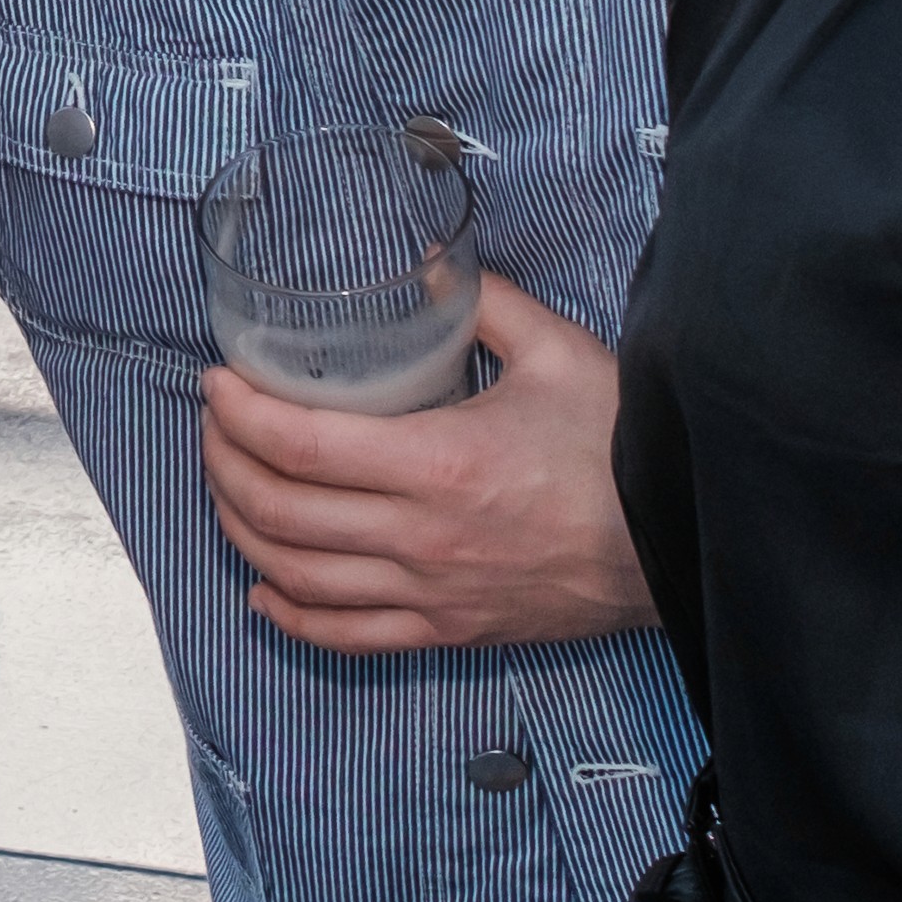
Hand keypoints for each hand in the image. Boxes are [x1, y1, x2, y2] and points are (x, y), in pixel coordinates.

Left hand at [205, 269, 654, 653]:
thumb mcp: (557, 353)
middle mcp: (423, 538)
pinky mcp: (451, 631)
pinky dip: (290, 615)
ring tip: (226, 486)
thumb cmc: (622, 446)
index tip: (217, 381)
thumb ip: (483, 301)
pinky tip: (262, 589)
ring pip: (297, 576)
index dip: (238, 413)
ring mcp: (433, 594)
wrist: (686, 541)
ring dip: (241, 530)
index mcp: (440, 463)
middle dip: (224, 463)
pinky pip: (348, 638)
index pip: (298, 445)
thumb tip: (429, 263)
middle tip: (215, 424)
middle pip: (278, 512)